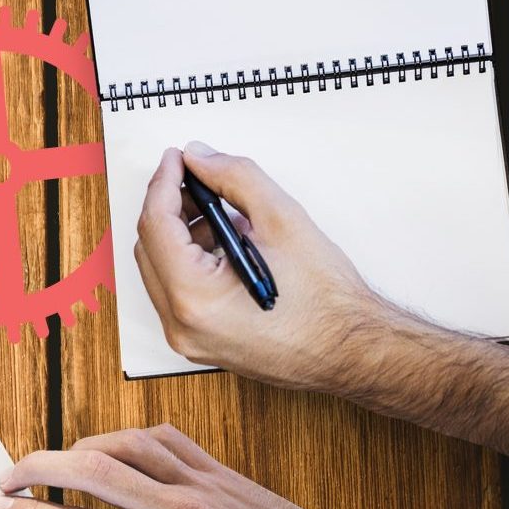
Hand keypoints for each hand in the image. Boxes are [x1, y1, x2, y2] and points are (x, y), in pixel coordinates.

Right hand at [0, 425, 348, 508]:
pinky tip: (112, 452)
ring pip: (125, 444)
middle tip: (8, 477)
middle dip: (39, 466)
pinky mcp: (219, 472)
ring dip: (79, 448)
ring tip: (54, 465)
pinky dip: (128, 438)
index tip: (0, 508)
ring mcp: (202, 485)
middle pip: (93, 469)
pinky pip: (163, 439)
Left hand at [132, 142, 417, 389]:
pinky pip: (177, 293)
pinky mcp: (200, 343)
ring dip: (181, 234)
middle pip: (150, 247)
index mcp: (194, 297)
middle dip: (170, 207)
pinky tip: (224, 244)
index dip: (165, 183)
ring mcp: (188, 339)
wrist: (357, 351)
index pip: (156, 224)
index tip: (176, 159)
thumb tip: (198, 157)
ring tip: (220, 212)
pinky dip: (191, 262)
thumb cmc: (329, 300)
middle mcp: (181, 324)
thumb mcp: (282, 220)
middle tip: (196, 179)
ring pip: (161, 270)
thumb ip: (234, 178)